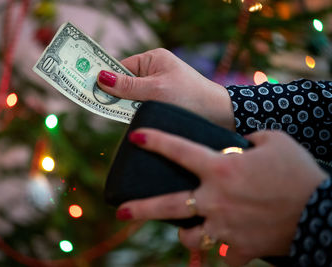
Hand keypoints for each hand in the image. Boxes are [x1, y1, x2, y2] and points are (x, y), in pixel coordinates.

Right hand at [97, 48, 234, 130]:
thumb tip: (100, 77)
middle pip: (125, 83)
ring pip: (133, 96)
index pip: (122, 68)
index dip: (108, 80)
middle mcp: (155, 70)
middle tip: (108, 108)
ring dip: (129, 107)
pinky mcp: (164, 100)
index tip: (93, 92)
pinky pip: (143, 105)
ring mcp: (159, 85)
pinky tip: (139, 120)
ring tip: (129, 117)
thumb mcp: (155, 91)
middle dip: (119, 96)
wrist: (220, 114)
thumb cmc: (189, 97)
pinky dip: (139, 112)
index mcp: (153, 59)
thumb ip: (127, 86)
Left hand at [117, 129, 327, 265]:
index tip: (136, 136)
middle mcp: (215, 199)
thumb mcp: (274, 141)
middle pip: (168, 206)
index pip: (179, 150)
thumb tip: (238, 143)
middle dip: (141, 209)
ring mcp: (226, 226)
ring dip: (188, 233)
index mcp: (221, 168)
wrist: (324, 212)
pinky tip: (227, 246)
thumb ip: (248, 138)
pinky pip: (224, 256)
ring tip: (189, 229)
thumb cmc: (299, 171)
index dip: (155, 141)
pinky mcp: (241, 247)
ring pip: (191, 237)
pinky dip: (224, 252)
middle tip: (122, 212)